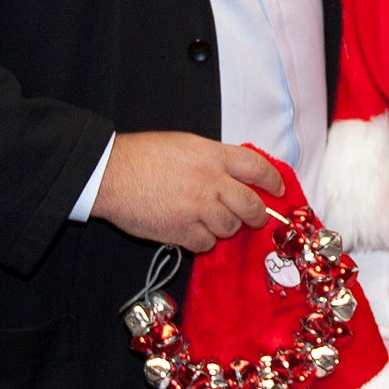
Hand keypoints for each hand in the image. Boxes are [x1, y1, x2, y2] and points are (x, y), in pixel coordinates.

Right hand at [91, 133, 282, 253]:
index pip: (257, 168)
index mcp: (213, 155)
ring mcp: (197, 208)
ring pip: (230, 227)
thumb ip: (213, 159)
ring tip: (211, 220)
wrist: (110, 174)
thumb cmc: (143, 155)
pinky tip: (191, 230)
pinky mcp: (181, 230)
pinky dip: (202, 240)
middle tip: (254, 217)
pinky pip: (206, 243)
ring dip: (225, 227)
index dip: (273, 181)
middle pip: (251, 205)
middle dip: (257, 215)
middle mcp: (211, 181)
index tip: (278, 190)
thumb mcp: (185, 144)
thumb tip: (236, 175)